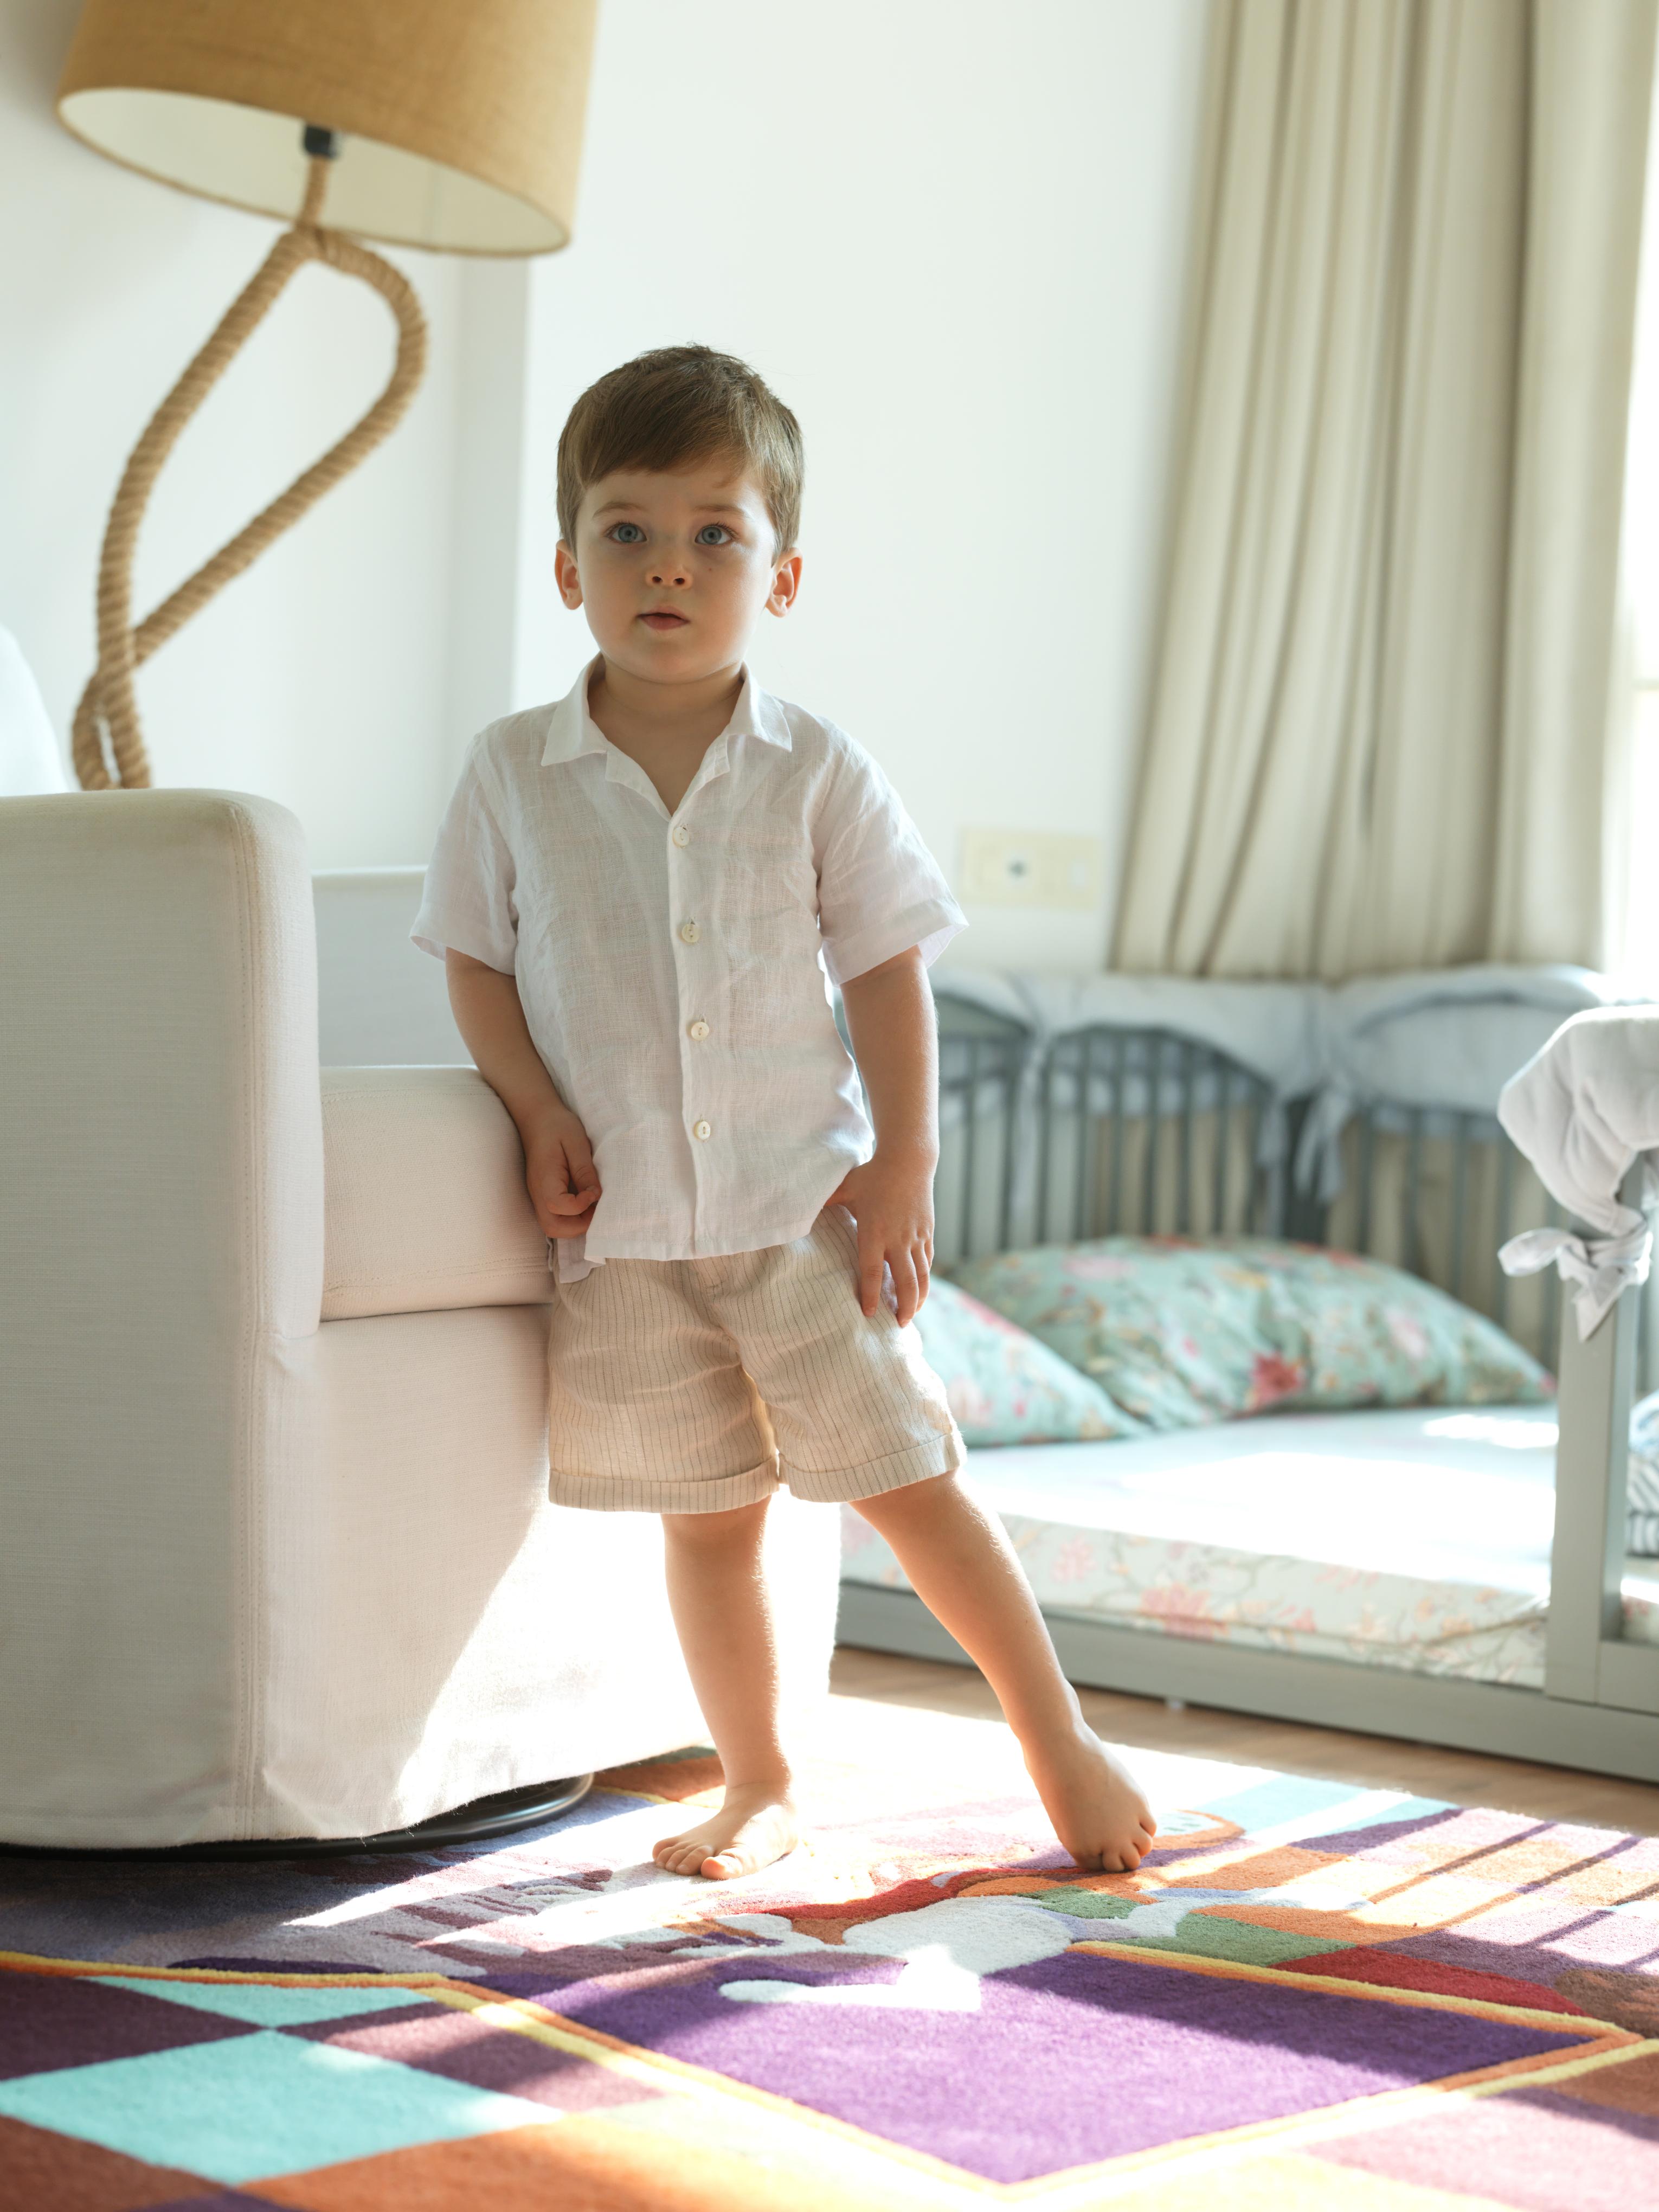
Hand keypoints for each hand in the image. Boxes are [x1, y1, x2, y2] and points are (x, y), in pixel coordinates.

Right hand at [524, 1109, 600, 1239]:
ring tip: (593, 1207)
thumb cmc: (558, 1126)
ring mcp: (538, 1196)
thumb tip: (597, 1196)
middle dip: (579, 1226)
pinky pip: (555, 1217)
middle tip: (597, 1209)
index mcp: (544, 1178)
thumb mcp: (576, 1143)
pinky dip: (571, 1218)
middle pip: (553, 1227)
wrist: (538, 1118)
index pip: (557, 1206)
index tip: (595, 1193)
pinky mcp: (543, 1195)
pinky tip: (585, 1203)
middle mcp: (538, 1192)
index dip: (580, 1206)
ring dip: (576, 1224)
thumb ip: (585, 1171)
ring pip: (553, 1226)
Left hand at [827, 1152, 933, 1324]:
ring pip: (922, 1276)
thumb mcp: (844, 1187)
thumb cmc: (872, 1174)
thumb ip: (822, 1202)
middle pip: (905, 1282)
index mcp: (874, 1231)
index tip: (868, 1314)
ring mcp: (916, 1237)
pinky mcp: (928, 1233)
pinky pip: (927, 1262)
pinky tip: (919, 1291)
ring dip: (918, 1299)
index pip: (872, 1271)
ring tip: (910, 1316)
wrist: (908, 1159)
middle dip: (903, 1307)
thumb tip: (793, 1211)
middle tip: (898, 1326)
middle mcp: (898, 1239)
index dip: (870, 1295)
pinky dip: (924, 1280)